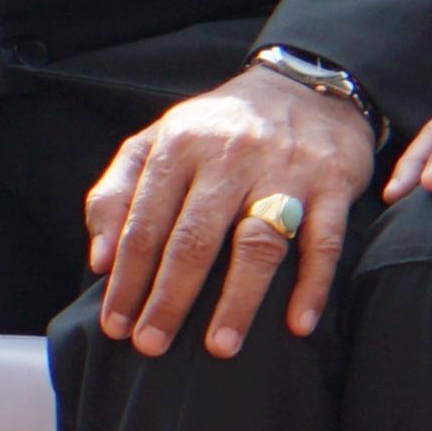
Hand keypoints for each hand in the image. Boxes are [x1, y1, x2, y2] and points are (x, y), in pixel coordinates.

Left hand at [83, 64, 371, 357]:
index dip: (127, 277)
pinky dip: (311, 285)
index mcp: (180, 145)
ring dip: (237, 300)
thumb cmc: (220, 127)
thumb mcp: (159, 140)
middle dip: (169, 298)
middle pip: (195, 238)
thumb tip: (99, 260)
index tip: (115, 325)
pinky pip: (323, 241)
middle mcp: (230, 156)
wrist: (306, 83)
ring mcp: (284, 171)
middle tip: (152, 346)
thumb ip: (117, 191)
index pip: (145, 222)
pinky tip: (297, 324)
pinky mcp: (332, 184)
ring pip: (257, 243)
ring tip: (219, 347)